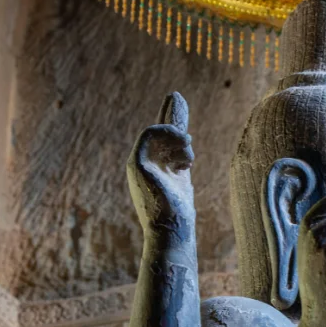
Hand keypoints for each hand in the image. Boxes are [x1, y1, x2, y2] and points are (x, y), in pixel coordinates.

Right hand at [127, 92, 194, 235]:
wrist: (171, 231)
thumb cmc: (179, 215)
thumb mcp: (183, 179)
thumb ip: (181, 160)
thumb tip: (186, 142)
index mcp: (157, 170)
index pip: (162, 141)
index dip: (170, 121)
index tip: (177, 104)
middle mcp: (146, 165)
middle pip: (157, 133)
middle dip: (169, 114)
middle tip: (176, 95)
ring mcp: (139, 163)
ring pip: (157, 132)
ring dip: (177, 136)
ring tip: (189, 151)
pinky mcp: (136, 163)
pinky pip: (149, 134)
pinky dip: (166, 132)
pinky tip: (182, 139)